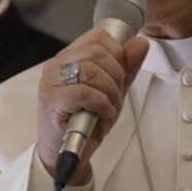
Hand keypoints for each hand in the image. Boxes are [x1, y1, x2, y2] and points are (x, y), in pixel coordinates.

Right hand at [37, 28, 148, 183]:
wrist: (67, 153)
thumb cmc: (86, 121)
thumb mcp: (113, 91)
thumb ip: (126, 67)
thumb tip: (140, 43)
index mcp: (70, 57)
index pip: (98, 37)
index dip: (118, 54)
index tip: (120, 75)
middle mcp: (57, 64)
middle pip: (97, 52)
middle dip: (116, 75)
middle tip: (115, 95)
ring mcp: (51, 81)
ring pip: (90, 70)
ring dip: (109, 91)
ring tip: (108, 106)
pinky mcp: (51, 100)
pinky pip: (84, 92)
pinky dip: (101, 103)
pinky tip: (101, 113)